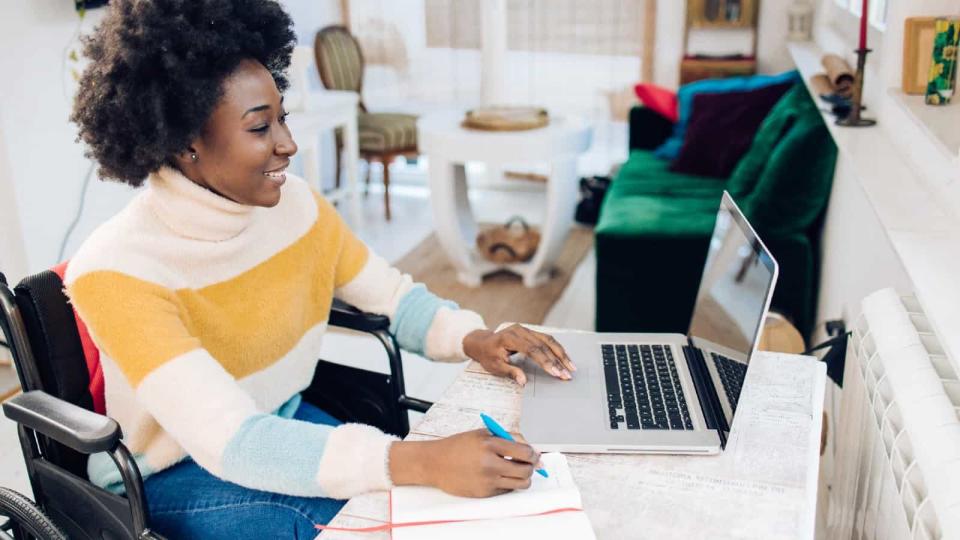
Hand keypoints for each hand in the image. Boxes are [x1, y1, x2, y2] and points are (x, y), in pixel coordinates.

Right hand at [390, 430, 539, 497]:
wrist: (435, 463)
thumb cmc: (458, 447)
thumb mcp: (482, 434)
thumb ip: (506, 439)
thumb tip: (530, 450)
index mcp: (489, 444)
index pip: (525, 452)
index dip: (533, 453)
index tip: (533, 454)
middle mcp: (489, 463)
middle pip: (526, 470)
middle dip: (531, 467)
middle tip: (528, 464)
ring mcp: (487, 480)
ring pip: (521, 484)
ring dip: (523, 478)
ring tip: (517, 471)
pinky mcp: (484, 493)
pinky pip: (506, 490)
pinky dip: (508, 483)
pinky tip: (498, 476)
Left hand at [462, 324, 575, 385]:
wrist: (482, 342)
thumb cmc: (487, 355)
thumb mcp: (495, 366)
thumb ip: (510, 372)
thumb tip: (524, 381)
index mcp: (509, 338)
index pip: (532, 350)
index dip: (545, 361)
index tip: (555, 372)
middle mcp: (519, 331)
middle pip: (543, 345)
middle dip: (557, 361)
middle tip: (567, 374)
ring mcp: (526, 329)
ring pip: (548, 340)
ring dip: (561, 354)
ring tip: (571, 367)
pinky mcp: (530, 332)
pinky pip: (546, 339)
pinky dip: (557, 349)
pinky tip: (564, 358)